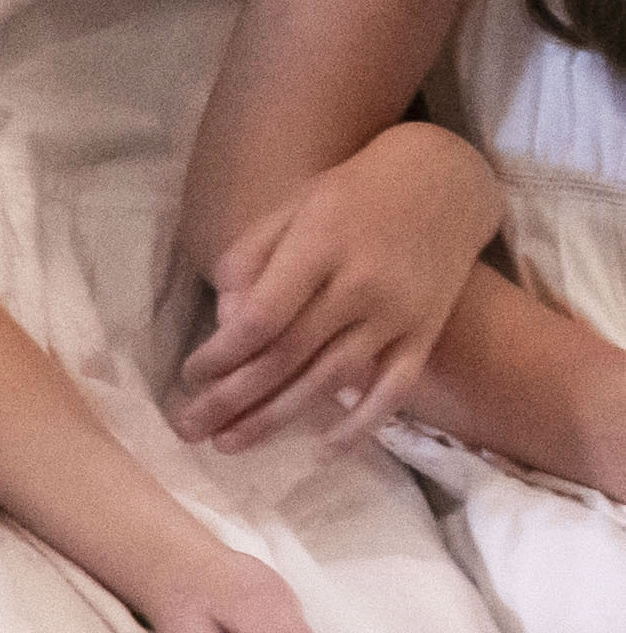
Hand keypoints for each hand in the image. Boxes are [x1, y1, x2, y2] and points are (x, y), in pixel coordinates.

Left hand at [180, 125, 498, 450]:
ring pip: (332, 379)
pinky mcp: (426, 332)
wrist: (443, 181)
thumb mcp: (289, 209)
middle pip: (288, 356)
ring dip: (278, 418)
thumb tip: (223, 324)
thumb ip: (248, 261)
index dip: (221, 354)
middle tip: (189, 429)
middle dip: (233, 399)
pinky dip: (361, 424)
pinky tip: (323, 451)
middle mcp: (360, 284)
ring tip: (230, 444)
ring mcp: (398, 313)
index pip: (262, 317)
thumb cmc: (349, 195)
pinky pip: (394, 388)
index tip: (190, 375)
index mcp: (319, 247)